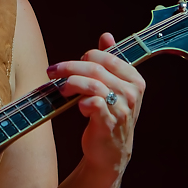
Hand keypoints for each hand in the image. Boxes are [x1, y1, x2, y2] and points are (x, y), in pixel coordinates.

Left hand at [47, 32, 144, 172]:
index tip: (71, 64)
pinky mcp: (109, 123)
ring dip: (71, 82)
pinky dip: (82, 101)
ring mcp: (122, 109)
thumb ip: (110, 61)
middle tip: (53, 71)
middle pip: (96, 69)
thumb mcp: (113, 86)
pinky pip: (94, 103)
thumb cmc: (109, 114)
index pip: (107, 57)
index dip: (85, 57)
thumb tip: (107, 36)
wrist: (110, 151)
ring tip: (61, 88)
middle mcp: (132, 93)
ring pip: (93, 84)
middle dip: (69, 67)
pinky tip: (77, 105)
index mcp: (135, 79)